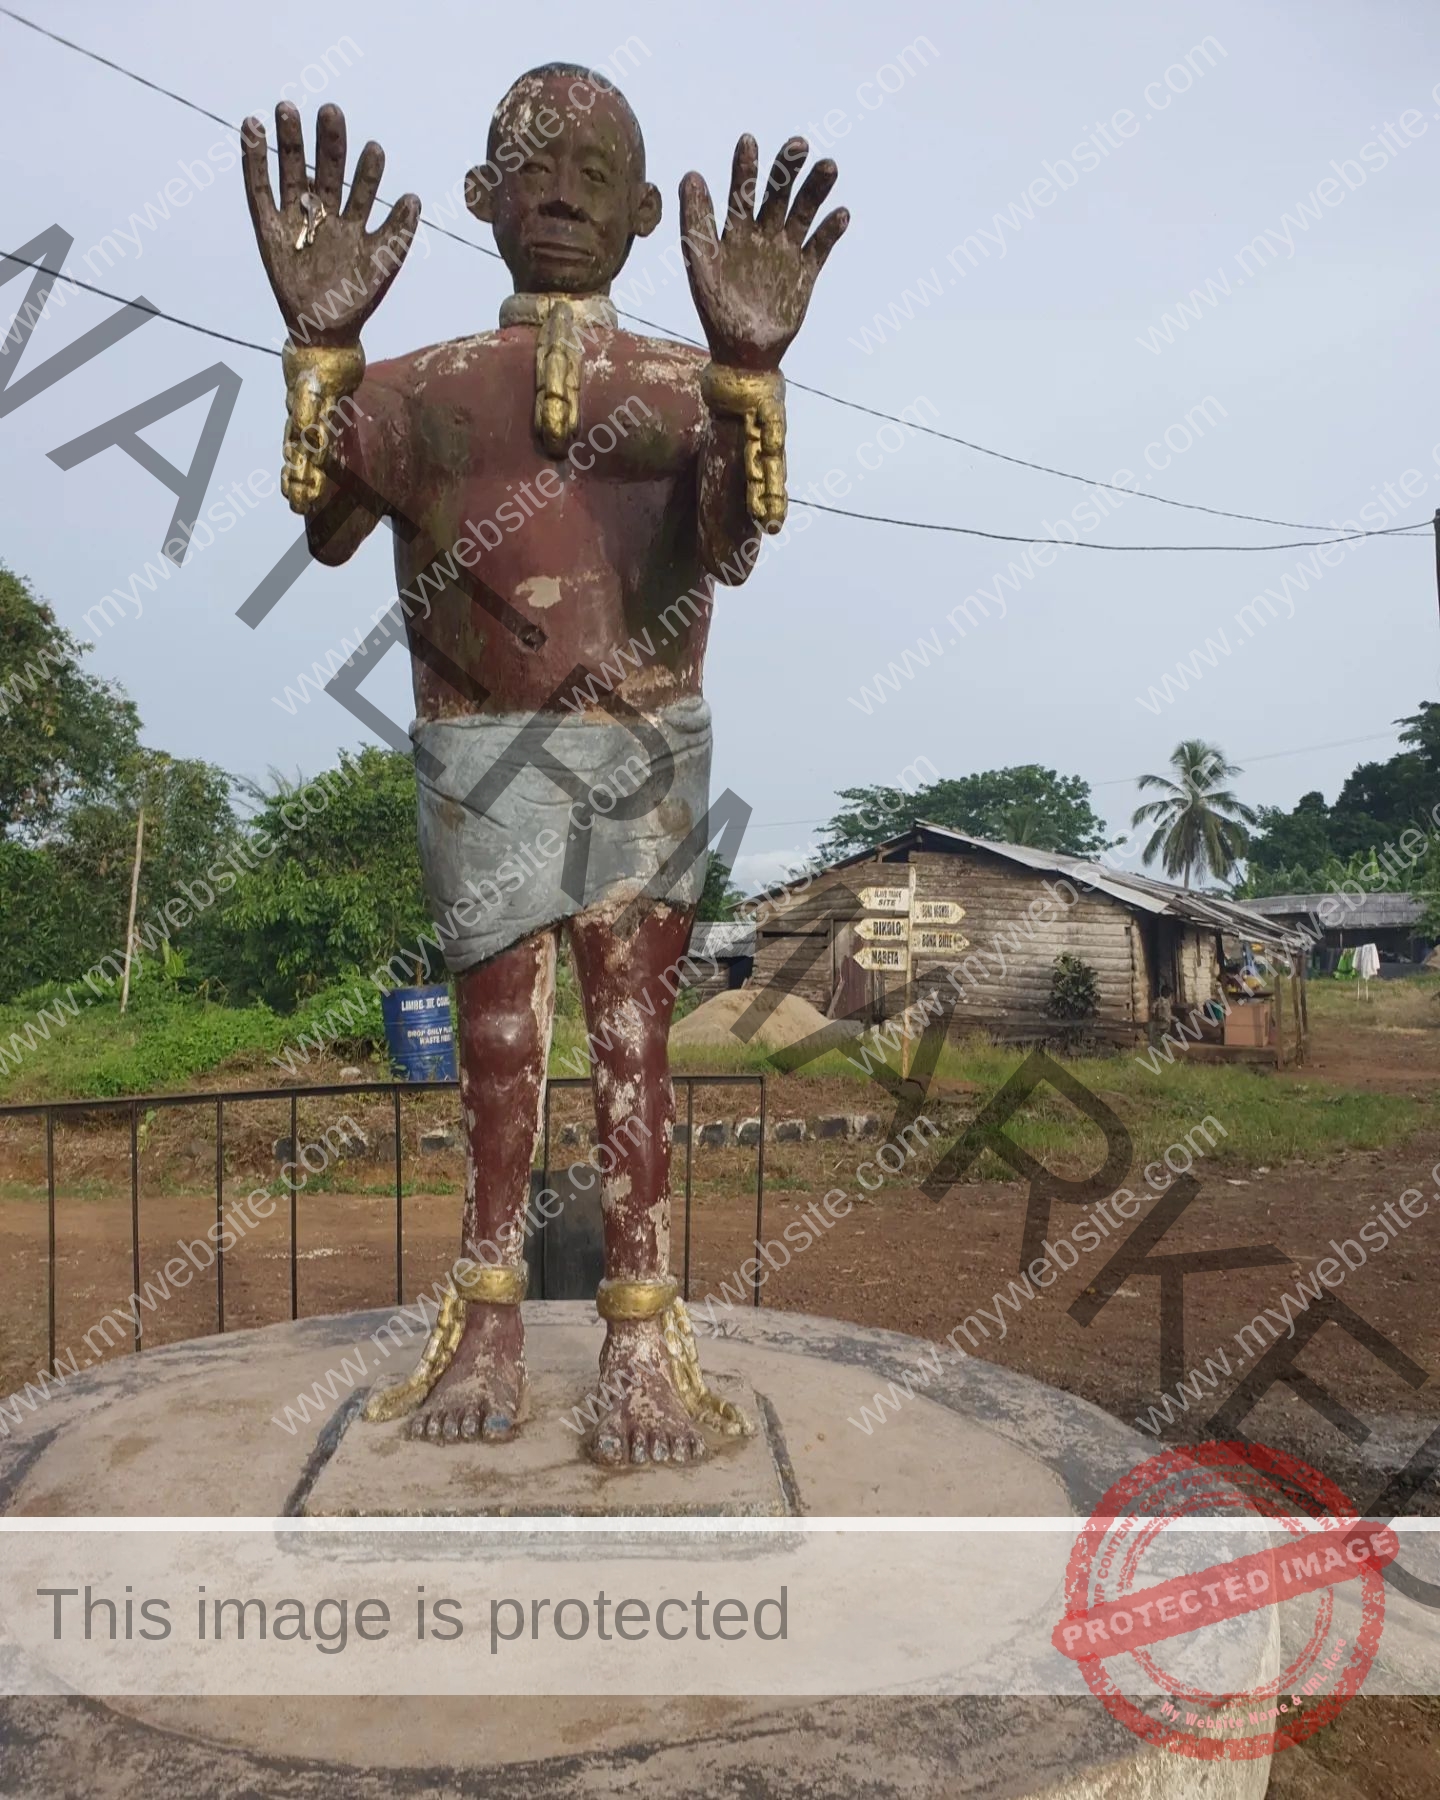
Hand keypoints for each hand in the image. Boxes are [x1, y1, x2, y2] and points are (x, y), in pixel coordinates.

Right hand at [242, 102, 419, 345]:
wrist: (325, 331)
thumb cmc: (356, 301)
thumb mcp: (382, 266)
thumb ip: (398, 234)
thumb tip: (413, 198)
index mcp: (352, 222)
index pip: (361, 188)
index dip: (368, 170)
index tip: (375, 149)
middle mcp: (324, 214)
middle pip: (325, 170)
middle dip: (328, 143)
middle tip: (331, 111)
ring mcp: (295, 219)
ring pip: (292, 172)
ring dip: (289, 142)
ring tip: (286, 109)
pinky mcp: (267, 228)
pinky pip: (259, 190)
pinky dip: (254, 160)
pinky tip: (252, 128)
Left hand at [679, 136, 847, 368]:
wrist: (743, 353)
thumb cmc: (716, 311)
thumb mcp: (700, 264)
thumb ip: (696, 221)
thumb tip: (690, 175)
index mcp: (735, 232)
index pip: (742, 190)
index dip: (746, 166)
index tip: (749, 140)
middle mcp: (762, 236)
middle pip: (779, 193)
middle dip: (788, 168)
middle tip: (798, 144)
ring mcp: (786, 253)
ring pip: (803, 212)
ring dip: (816, 190)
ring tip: (828, 167)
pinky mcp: (806, 273)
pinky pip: (821, 246)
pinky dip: (831, 230)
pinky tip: (840, 214)